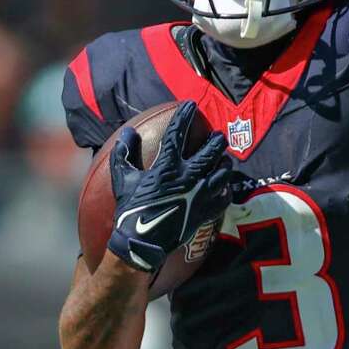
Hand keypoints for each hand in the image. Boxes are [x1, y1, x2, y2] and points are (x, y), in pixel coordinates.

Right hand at [107, 101, 232, 271]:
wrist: (142, 243)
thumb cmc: (130, 210)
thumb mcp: (122, 179)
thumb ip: (124, 154)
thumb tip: (128, 132)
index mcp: (167, 166)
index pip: (178, 133)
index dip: (185, 116)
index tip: (191, 106)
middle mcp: (188, 177)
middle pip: (212, 150)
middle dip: (217, 140)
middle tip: (217, 136)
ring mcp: (200, 195)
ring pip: (223, 171)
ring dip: (224, 162)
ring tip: (223, 159)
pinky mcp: (206, 212)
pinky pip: (225, 196)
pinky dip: (226, 189)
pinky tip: (223, 186)